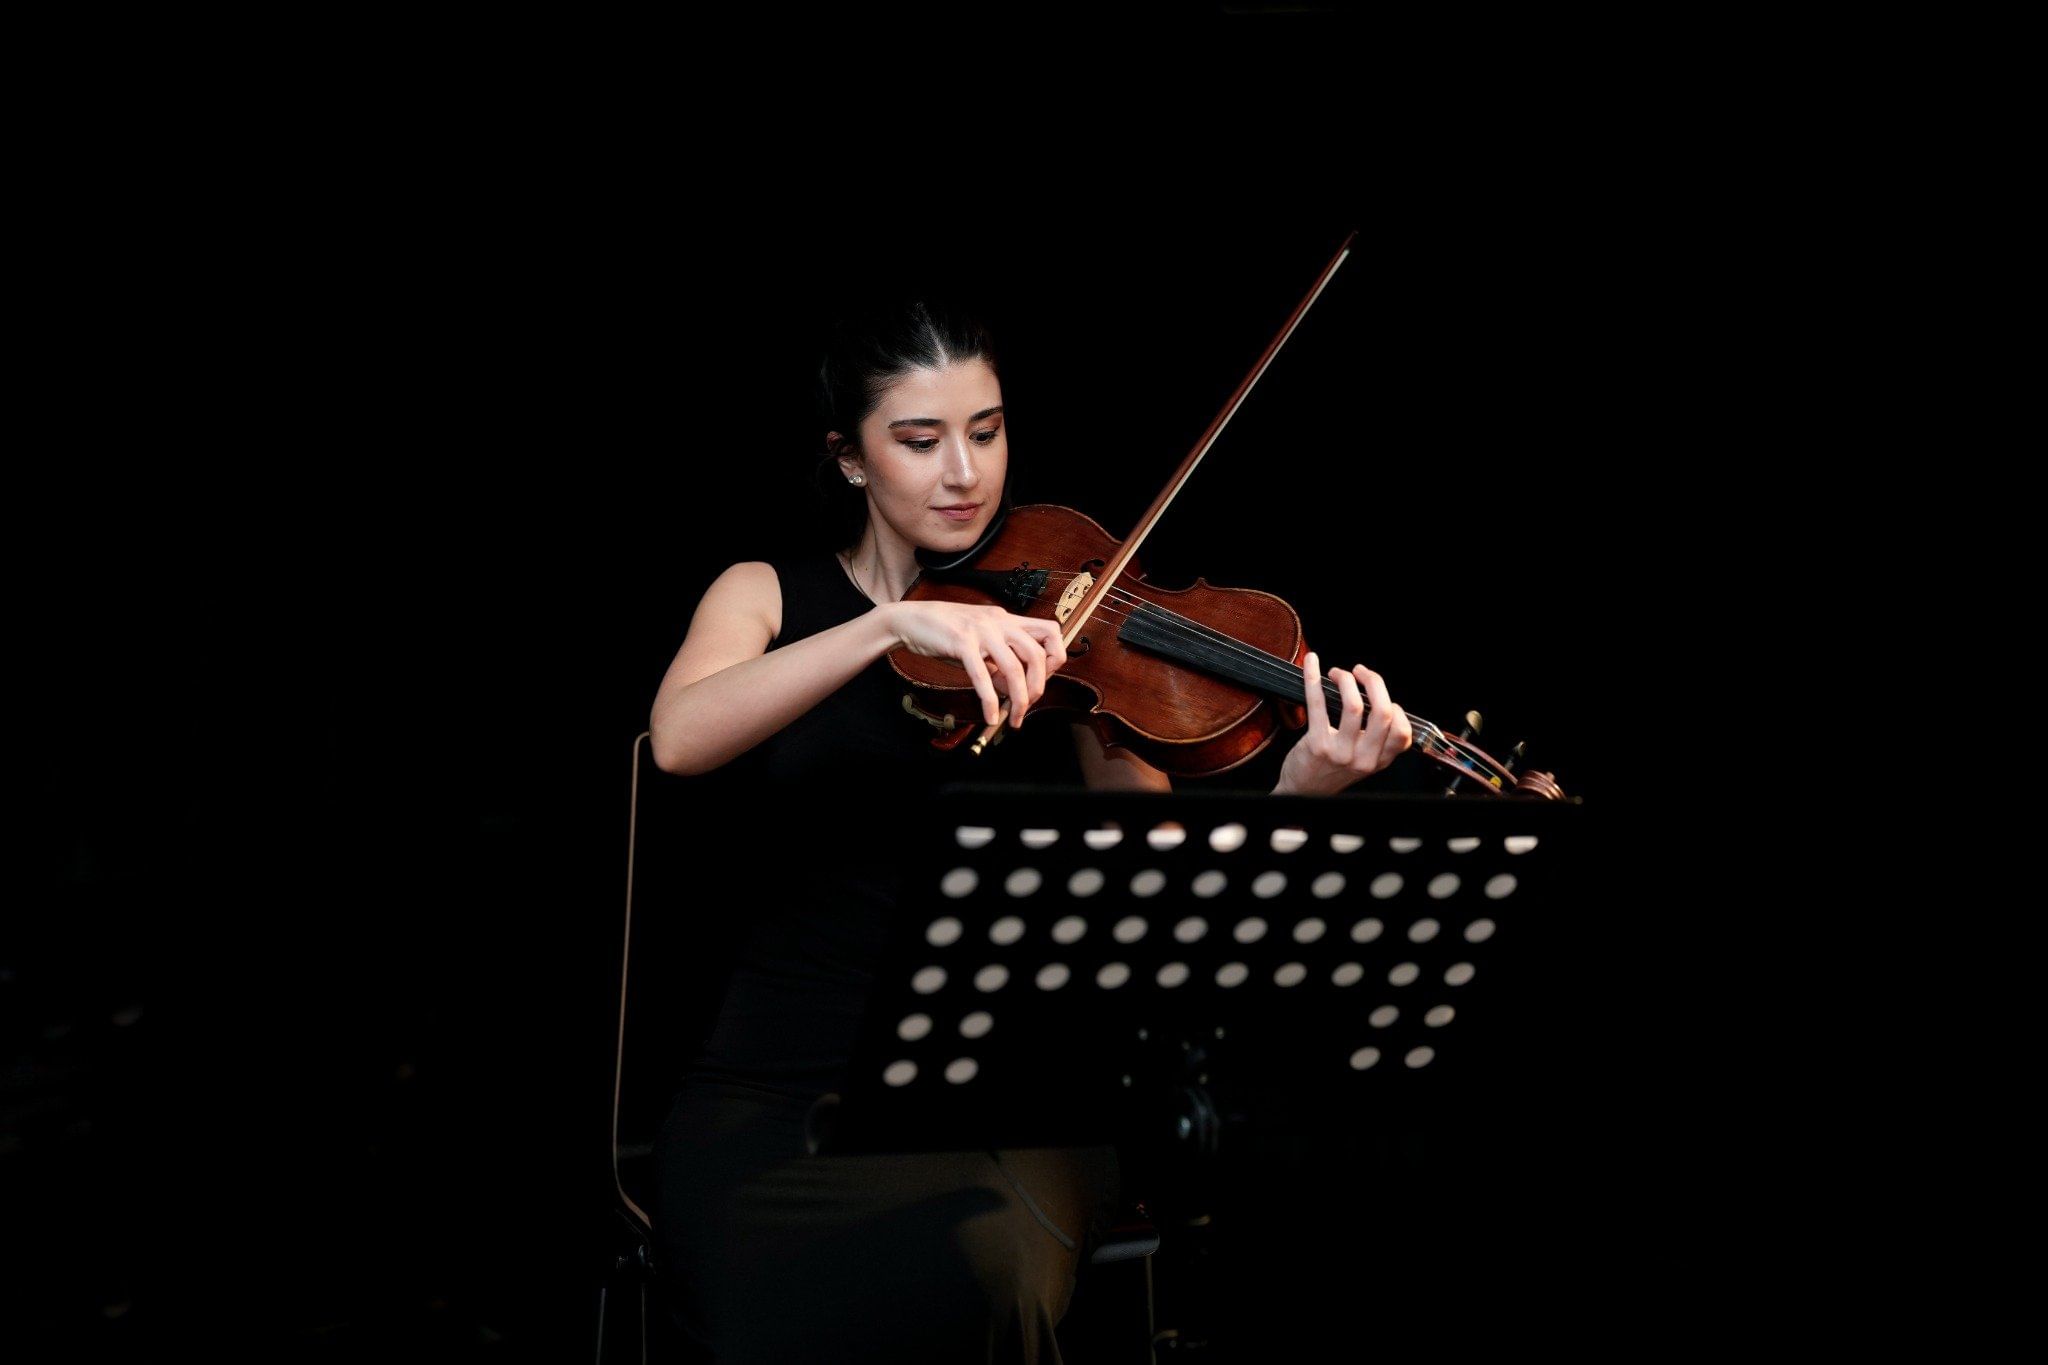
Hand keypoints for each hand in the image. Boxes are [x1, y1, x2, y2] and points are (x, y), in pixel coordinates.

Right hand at [884, 600, 1068, 728]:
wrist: (911, 620)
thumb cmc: (945, 632)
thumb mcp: (979, 644)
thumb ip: (999, 663)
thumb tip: (1015, 691)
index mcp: (1007, 619)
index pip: (1051, 631)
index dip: (1055, 658)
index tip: (1042, 680)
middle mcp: (999, 622)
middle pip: (1037, 655)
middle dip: (1038, 687)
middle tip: (1028, 706)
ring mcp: (981, 631)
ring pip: (1014, 669)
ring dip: (1019, 700)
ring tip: (1014, 718)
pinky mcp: (961, 642)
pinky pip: (982, 676)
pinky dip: (990, 701)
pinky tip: (991, 716)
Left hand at [1274, 650, 1413, 794]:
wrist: (1301, 794)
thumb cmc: (1330, 772)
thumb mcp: (1362, 763)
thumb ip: (1374, 740)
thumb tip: (1379, 700)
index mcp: (1378, 761)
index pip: (1402, 733)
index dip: (1395, 708)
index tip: (1380, 697)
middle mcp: (1363, 759)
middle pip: (1382, 712)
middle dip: (1374, 682)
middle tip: (1361, 672)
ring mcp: (1340, 752)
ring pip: (1355, 705)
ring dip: (1347, 679)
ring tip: (1338, 673)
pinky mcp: (1316, 744)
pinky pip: (1318, 703)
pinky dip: (1313, 677)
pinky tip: (1311, 663)